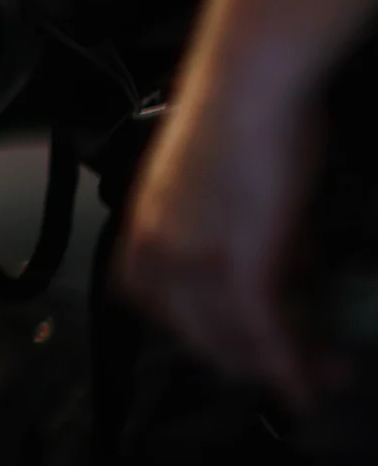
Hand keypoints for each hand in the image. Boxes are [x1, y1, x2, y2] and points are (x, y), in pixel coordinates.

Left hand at [117, 55, 331, 404]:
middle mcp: (158, 247)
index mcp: (144, 224)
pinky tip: (307, 382)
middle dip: (245, 361)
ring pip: (230, 340)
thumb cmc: (244, 115)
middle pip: (192, 331)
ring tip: (322, 374)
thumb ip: (246, 231)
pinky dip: (286, 363)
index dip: (192, 329)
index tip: (230, 344)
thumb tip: (287, 263)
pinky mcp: (239, 263)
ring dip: (279, 367)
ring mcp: (194, 258)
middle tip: (293, 370)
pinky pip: (261, 331)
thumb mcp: (226, 184)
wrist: (250, 83)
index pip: (148, 300)